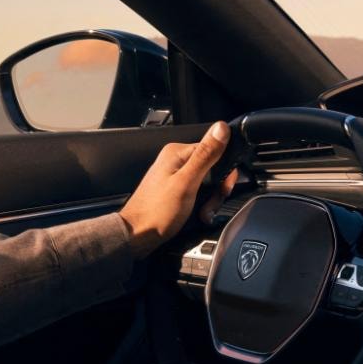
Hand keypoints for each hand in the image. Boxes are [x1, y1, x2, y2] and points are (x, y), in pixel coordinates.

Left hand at [118, 121, 237, 258]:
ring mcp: (176, 176)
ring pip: (208, 183)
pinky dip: (202, 205)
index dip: (224, 171)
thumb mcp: (187, 182)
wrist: (138, 235)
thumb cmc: (156, 212)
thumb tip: (221, 128)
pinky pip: (199, 193)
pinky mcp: (177, 190)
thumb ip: (206, 155)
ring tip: (203, 212)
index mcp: (177, 152)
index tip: (222, 188)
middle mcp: (176, 161)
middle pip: (213, 168)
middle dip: (217, 190)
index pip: (215, 151)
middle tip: (209, 204)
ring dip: (210, 200)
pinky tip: (199, 214)